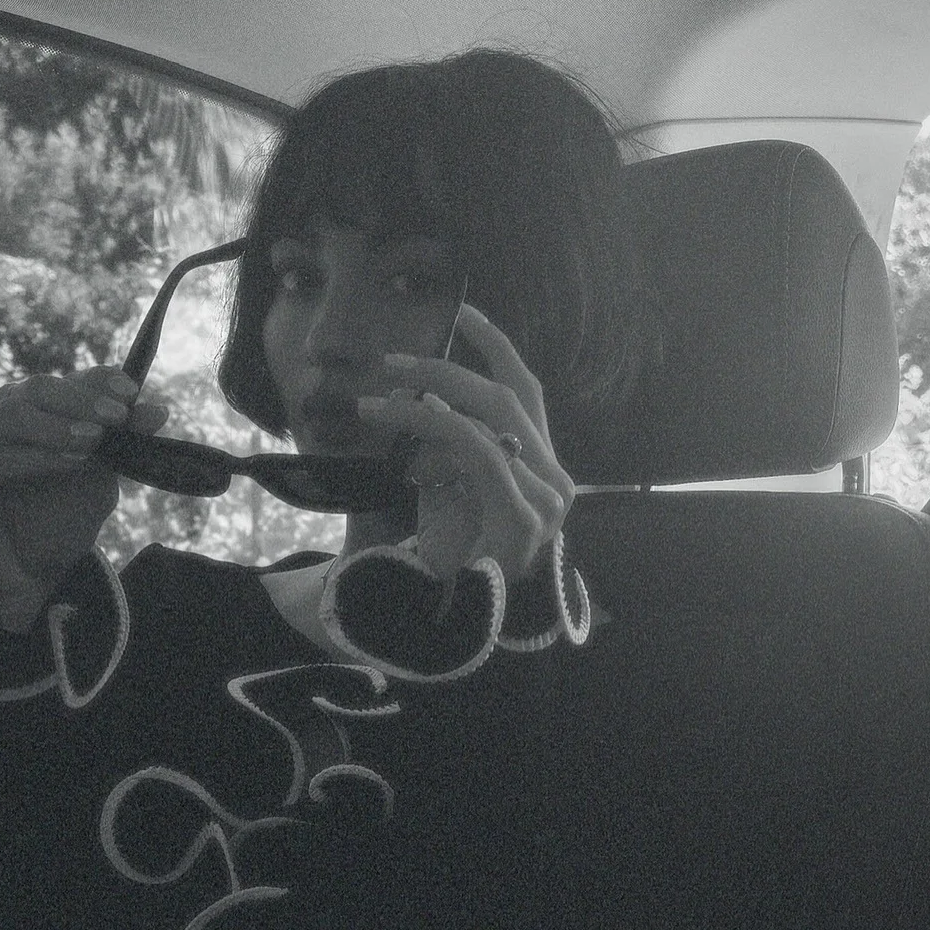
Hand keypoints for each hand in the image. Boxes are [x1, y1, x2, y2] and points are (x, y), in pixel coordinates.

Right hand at [0, 367, 167, 631]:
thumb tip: (158, 410)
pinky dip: (35, 457)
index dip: (97, 379)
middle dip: (81, 399)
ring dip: (58, 424)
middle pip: (33, 388)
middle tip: (118, 417)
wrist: (25, 576)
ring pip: (10, 415)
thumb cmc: (59, 522)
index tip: (132, 392)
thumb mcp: (99, 479)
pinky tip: (71, 462)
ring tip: (96, 439)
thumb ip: (120, 445)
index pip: (62, 380)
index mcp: (28, 411)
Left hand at [355, 304, 575, 587]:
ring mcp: (548, 500)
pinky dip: (435, 428)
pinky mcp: (524, 516)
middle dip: (445, 368)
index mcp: (541, 467)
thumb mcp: (445, 486)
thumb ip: (442, 441)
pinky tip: (396, 419)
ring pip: (488, 420)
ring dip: (424, 399)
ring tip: (373, 398)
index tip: (463, 310)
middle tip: (389, 359)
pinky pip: (479, 452)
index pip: (526, 391)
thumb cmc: (448, 555)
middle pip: (506, 397)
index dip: (497, 346)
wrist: (450, 619)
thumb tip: (411, 394)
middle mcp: (556, 480)